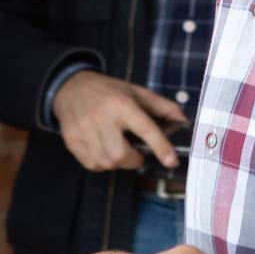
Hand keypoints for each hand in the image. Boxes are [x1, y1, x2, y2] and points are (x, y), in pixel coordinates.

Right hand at [50, 71, 186, 171]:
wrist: (71, 88)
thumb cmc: (109, 91)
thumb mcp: (136, 92)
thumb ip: (162, 106)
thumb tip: (183, 120)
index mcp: (122, 104)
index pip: (145, 128)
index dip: (160, 146)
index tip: (171, 160)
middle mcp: (102, 117)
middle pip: (120, 154)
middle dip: (133, 159)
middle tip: (134, 152)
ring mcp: (83, 130)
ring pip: (106, 163)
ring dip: (117, 161)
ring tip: (117, 146)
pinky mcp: (72, 141)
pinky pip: (92, 165)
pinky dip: (102, 163)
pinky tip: (102, 149)